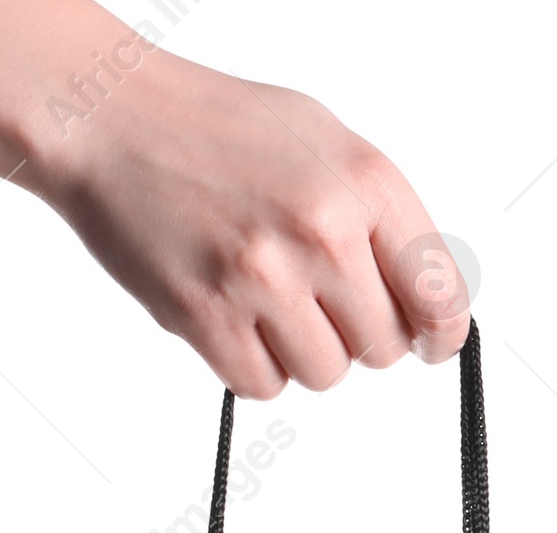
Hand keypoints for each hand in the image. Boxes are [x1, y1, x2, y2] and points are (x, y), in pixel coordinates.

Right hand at [31, 46, 470, 397]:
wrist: (116, 123)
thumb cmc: (217, 130)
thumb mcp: (326, 144)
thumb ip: (378, 219)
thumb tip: (422, 299)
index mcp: (363, 182)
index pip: (438, 293)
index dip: (440, 334)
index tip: (431, 345)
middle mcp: (320, 230)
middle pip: (382, 348)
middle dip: (359, 337)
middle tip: (320, 304)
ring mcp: (262, 277)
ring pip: (324, 374)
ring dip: (303, 354)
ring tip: (268, 302)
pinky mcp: (207, 317)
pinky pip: (262, 386)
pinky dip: (254, 366)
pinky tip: (234, 318)